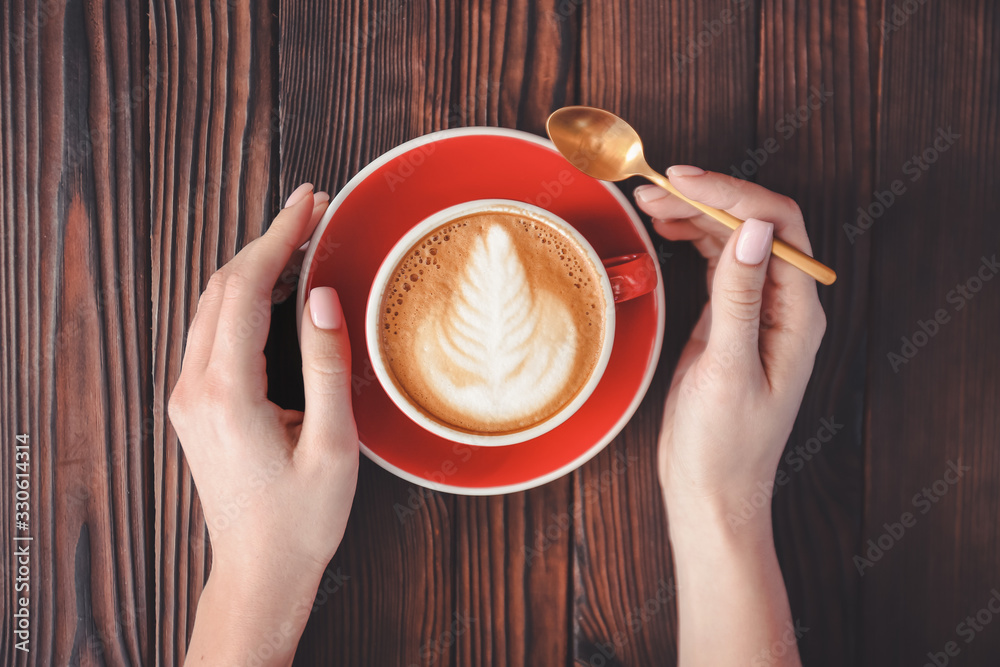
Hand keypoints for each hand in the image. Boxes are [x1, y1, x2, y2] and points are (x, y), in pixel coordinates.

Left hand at [168, 183, 358, 664]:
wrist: (259, 569)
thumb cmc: (301, 518)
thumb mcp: (333, 445)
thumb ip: (326, 366)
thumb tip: (322, 298)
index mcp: (226, 393)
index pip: (244, 288)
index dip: (277, 237)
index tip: (308, 202)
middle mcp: (195, 387)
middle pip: (222, 286)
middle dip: (266, 241)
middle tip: (312, 211)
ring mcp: (188, 396)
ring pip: (213, 304)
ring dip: (254, 266)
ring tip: (301, 240)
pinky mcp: (195, 404)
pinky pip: (213, 331)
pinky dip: (244, 297)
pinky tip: (279, 291)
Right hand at [635, 166, 825, 518]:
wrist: (711, 491)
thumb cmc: (725, 445)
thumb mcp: (728, 370)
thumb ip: (739, 298)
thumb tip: (752, 229)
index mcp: (796, 314)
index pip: (777, 227)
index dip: (732, 194)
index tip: (683, 182)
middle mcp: (782, 305)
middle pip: (755, 225)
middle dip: (708, 198)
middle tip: (654, 189)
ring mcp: (755, 311)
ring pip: (733, 240)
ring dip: (696, 215)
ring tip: (650, 203)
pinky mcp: (728, 321)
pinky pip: (717, 264)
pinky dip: (692, 241)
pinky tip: (667, 231)